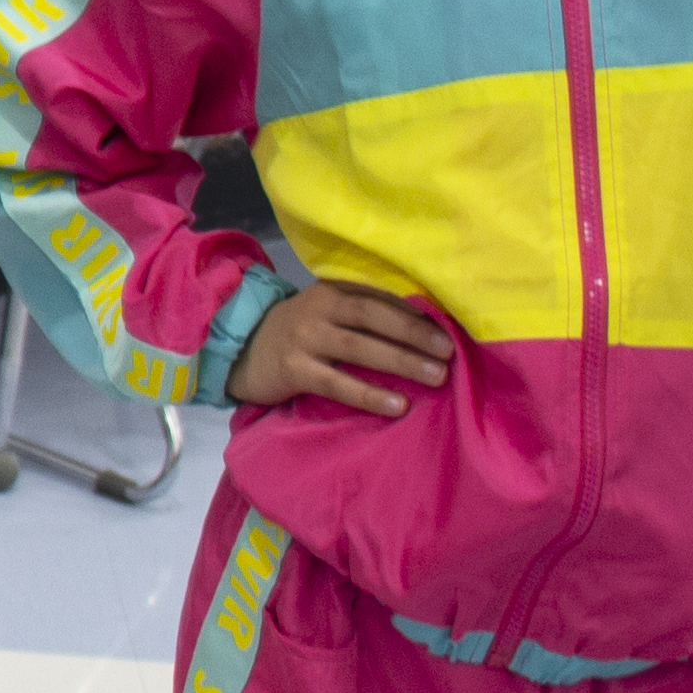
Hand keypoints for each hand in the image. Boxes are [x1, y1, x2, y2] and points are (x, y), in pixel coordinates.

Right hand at [228, 281, 455, 416]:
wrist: (241, 351)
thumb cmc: (300, 333)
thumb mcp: (327, 311)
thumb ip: (363, 311)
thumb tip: (427, 326)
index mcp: (331, 288)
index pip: (380, 294)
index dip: (416, 309)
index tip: (451, 325)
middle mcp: (318, 307)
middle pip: (373, 315)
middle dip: (415, 332)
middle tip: (449, 350)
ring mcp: (303, 338)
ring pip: (359, 347)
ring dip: (401, 361)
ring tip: (436, 376)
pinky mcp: (293, 369)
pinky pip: (337, 383)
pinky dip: (369, 394)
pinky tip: (397, 405)